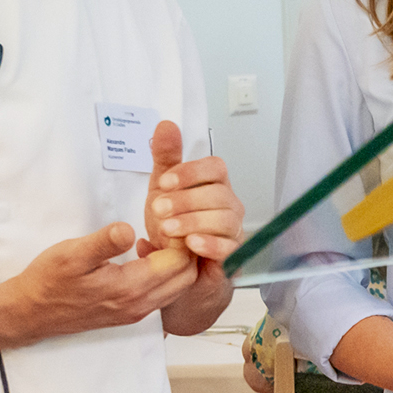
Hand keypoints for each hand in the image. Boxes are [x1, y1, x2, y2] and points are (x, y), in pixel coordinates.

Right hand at [3, 223, 196, 340]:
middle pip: (185, 276)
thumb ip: (104, 242)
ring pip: (177, 287)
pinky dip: (165, 274)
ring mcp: (136, 312)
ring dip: (176, 263)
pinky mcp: (130, 313)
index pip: (178, 261)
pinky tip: (146, 255)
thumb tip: (128, 229)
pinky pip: (162, 293)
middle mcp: (139, 305)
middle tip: (170, 226)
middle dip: (185, 250)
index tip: (169, 218)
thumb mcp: (72, 254)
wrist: (31, 312)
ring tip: (160, 238)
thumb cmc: (48, 282)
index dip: (180, 237)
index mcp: (130, 288)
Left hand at [142, 121, 242, 266]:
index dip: (192, 172)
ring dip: (194, 221)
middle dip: (186, 200)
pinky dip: (211, 244)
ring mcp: (234, 231)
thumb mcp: (163, 190)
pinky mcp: (233, 257)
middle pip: (219, 194)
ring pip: (225, 220)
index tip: (164, 182)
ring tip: (168, 228)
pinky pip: (231, 248)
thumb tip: (166, 124)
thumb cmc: (173, 226)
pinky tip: (191, 244)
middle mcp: (229, 206)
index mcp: (214, 185)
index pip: (216, 168)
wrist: (175, 268)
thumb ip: (166, 158)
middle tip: (158, 208)